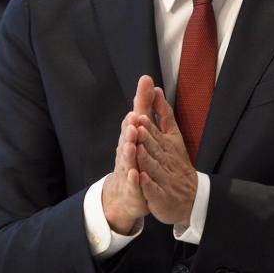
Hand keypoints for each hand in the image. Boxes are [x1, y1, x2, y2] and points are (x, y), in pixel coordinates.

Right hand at [101, 77, 155, 234]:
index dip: (136, 114)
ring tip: (131, 143)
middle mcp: (126, 153)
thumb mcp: (141, 130)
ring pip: (127, 160)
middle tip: (133, 118)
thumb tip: (147, 79)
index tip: (139, 104)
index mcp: (131, 138)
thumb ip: (145, 106)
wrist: (126, 194)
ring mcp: (127, 171)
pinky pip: (132, 184)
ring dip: (129, 151)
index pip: (133, 124)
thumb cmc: (134, 158)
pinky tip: (134, 173)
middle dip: (130, 129)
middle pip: (128, 140)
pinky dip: (132, 179)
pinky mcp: (132, 189)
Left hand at [132, 87, 198, 226]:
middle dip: (147, 137)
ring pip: (154, 167)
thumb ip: (163, 113)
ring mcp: (164, 177)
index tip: (141, 114)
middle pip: (155, 147)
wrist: (191, 196)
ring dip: (146, 158)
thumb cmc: (176, 162)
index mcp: (168, 144)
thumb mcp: (172, 135)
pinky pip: (154, 189)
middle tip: (138, 126)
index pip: (158, 132)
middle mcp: (166, 159)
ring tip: (138, 149)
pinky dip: (148, 184)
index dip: (150, 124)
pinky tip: (142, 178)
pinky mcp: (160, 195)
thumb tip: (155, 88)